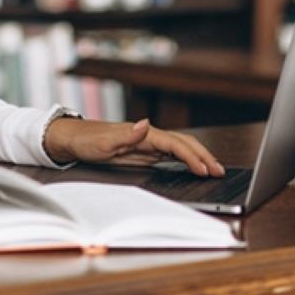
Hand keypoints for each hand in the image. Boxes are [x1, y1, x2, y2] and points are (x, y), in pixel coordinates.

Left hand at [43, 117, 224, 176]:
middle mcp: (149, 136)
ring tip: (214, 170)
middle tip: (220, 170)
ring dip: (199, 158)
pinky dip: (187, 161)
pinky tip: (195, 169)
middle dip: (203, 156)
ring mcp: (149, 144)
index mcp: (143, 133)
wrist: (74, 139)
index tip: (204, 168)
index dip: (191, 156)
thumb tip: (145, 123)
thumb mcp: (102, 141)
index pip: (175, 144)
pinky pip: (172, 156)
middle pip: (184, 144)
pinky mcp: (146, 152)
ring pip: (181, 149)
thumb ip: (126, 135)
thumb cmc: (87, 140)